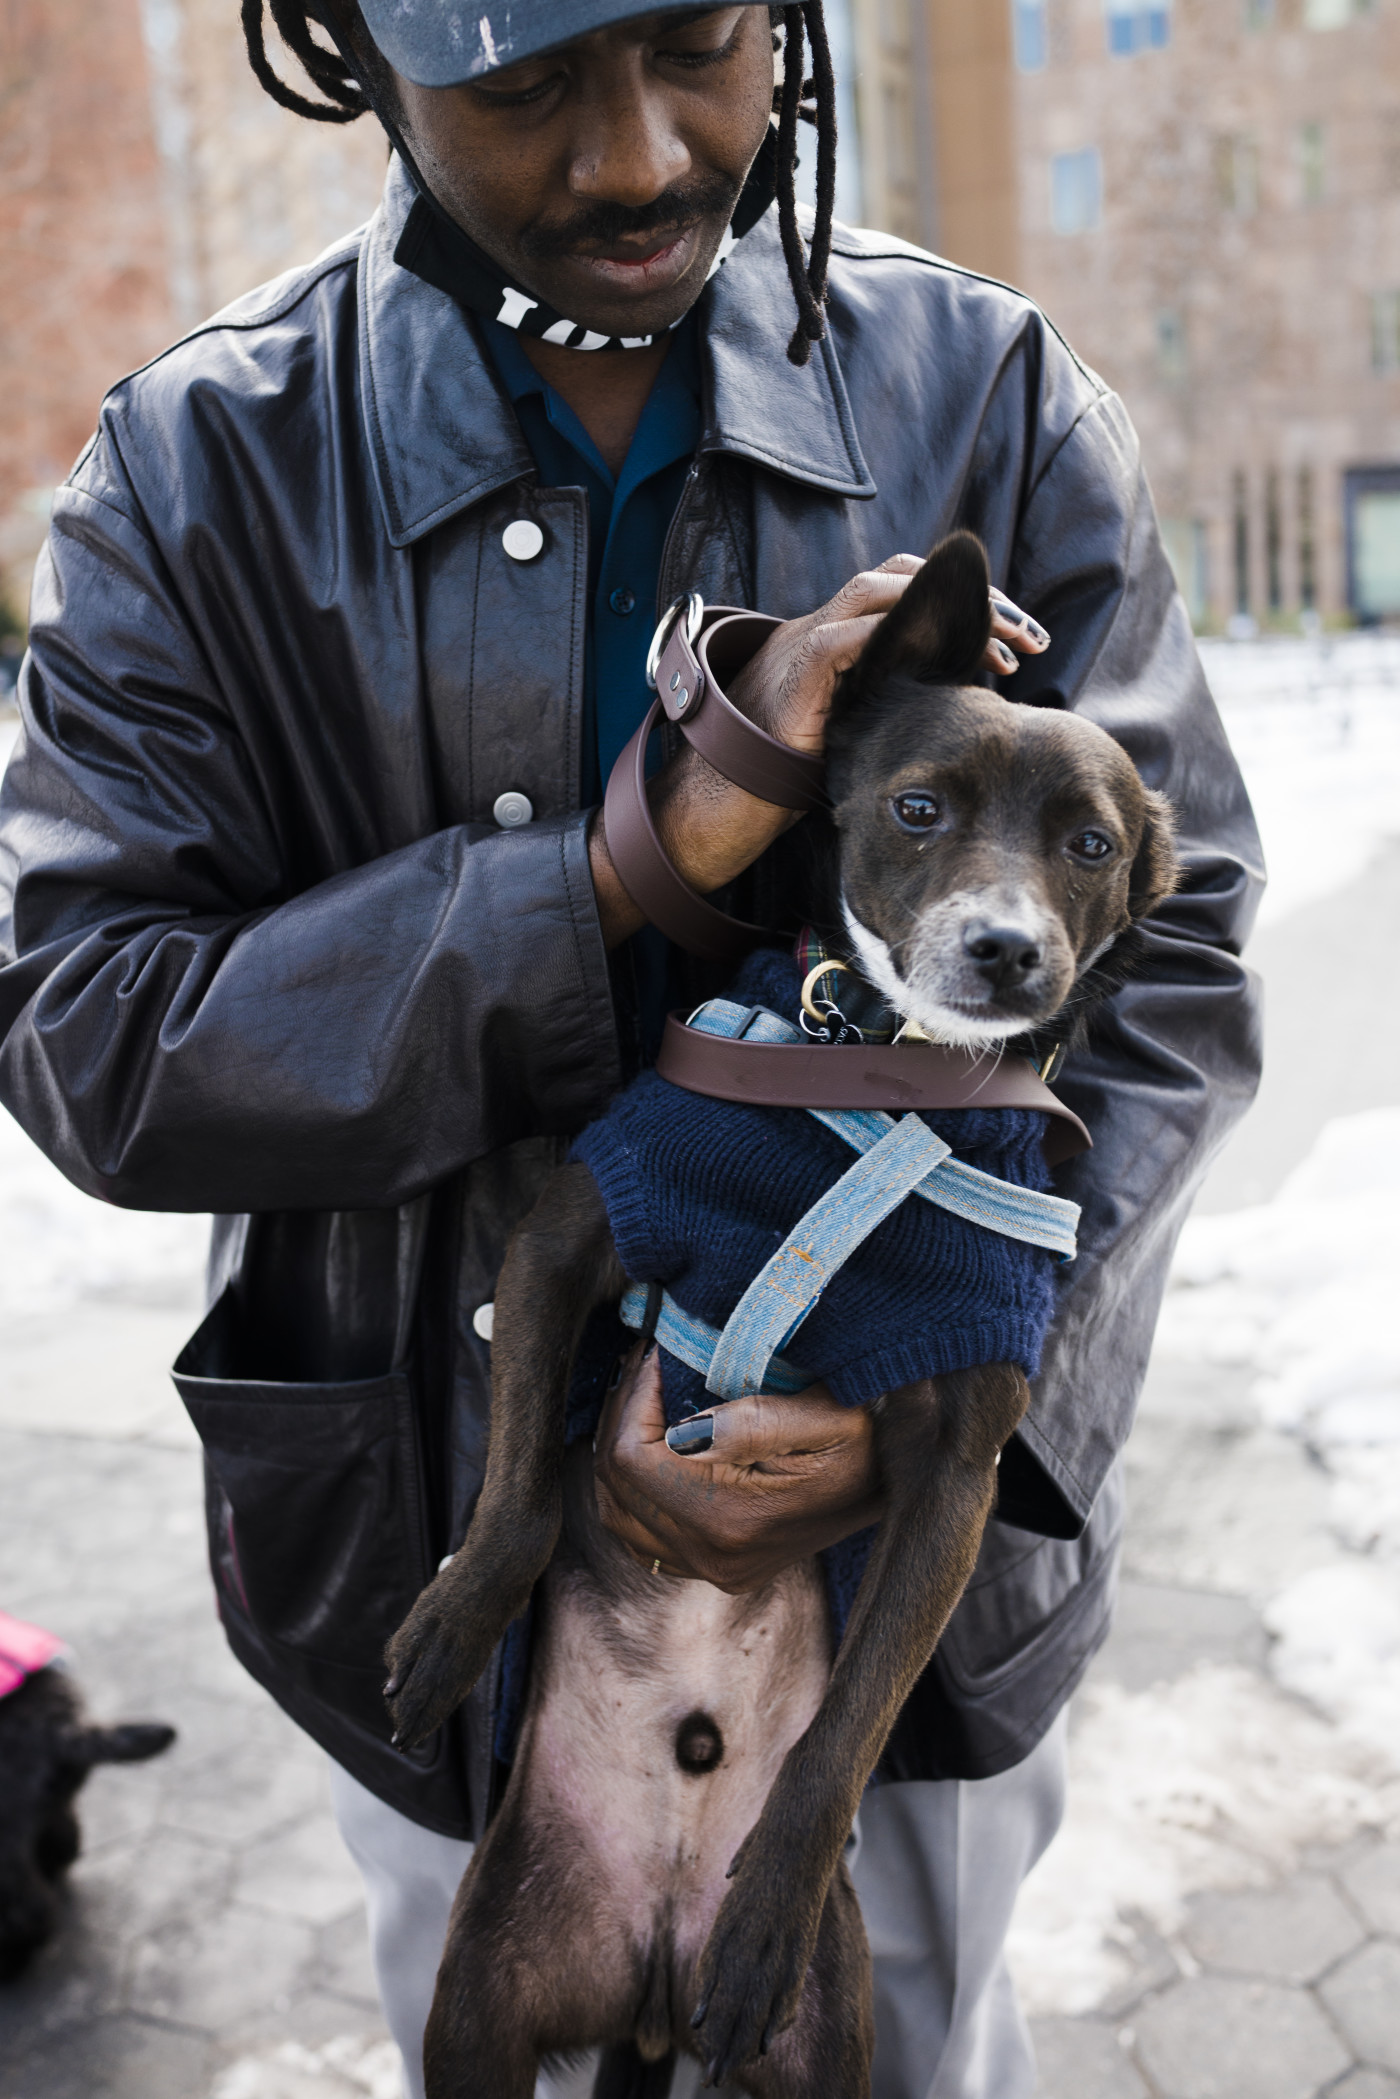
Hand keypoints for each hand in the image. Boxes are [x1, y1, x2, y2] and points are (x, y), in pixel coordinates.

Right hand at [588, 560, 1050, 946]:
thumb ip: (887, 710)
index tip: (1017, 642)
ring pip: (878, 590)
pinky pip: (846, 639)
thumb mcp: (849, 734)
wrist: (714, 803)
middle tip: (1028, 640)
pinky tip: (946, 659)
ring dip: (947, 610)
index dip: (964, 605)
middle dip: (973, 597)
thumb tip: (951, 718)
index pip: (906, 592)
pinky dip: (893, 636)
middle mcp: (822, 630)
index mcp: (837, 640)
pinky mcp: (795, 675)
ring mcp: (805, 646)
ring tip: (1000, 648)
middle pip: (903, 577)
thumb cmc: (775, 779)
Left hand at [592, 1344, 883, 1593]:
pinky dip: (631, 1491)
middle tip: (648, 1364)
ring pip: (618, 1512)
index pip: (632, 1458)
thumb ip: (753, 1420)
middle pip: (617, 1484)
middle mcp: (715, 1557)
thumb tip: (680, 1431)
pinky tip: (654, 1447)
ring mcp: (715, 1570)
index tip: (658, 1353)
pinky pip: (641, 1536)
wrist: (904, 1479)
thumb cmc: (870, 1434)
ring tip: (646, 1397)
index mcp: (732, 1520)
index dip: (633, 1397)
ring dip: (619, 1450)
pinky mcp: (720, 1570)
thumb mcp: (828, 1413)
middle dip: (622, 1413)